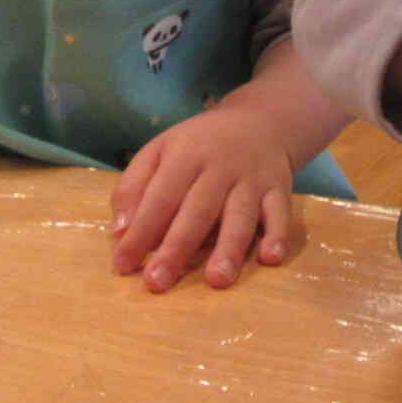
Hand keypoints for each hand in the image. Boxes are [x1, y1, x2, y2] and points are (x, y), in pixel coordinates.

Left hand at [110, 103, 297, 291]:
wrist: (261, 120)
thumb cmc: (200, 144)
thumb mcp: (160, 150)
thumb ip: (133, 186)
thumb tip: (120, 231)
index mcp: (186, 155)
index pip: (160, 198)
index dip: (141, 232)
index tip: (123, 265)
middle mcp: (221, 167)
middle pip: (198, 211)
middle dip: (177, 248)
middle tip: (157, 282)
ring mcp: (253, 179)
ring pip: (241, 216)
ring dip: (229, 248)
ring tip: (217, 280)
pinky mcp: (280, 189)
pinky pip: (281, 214)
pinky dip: (278, 235)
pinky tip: (270, 258)